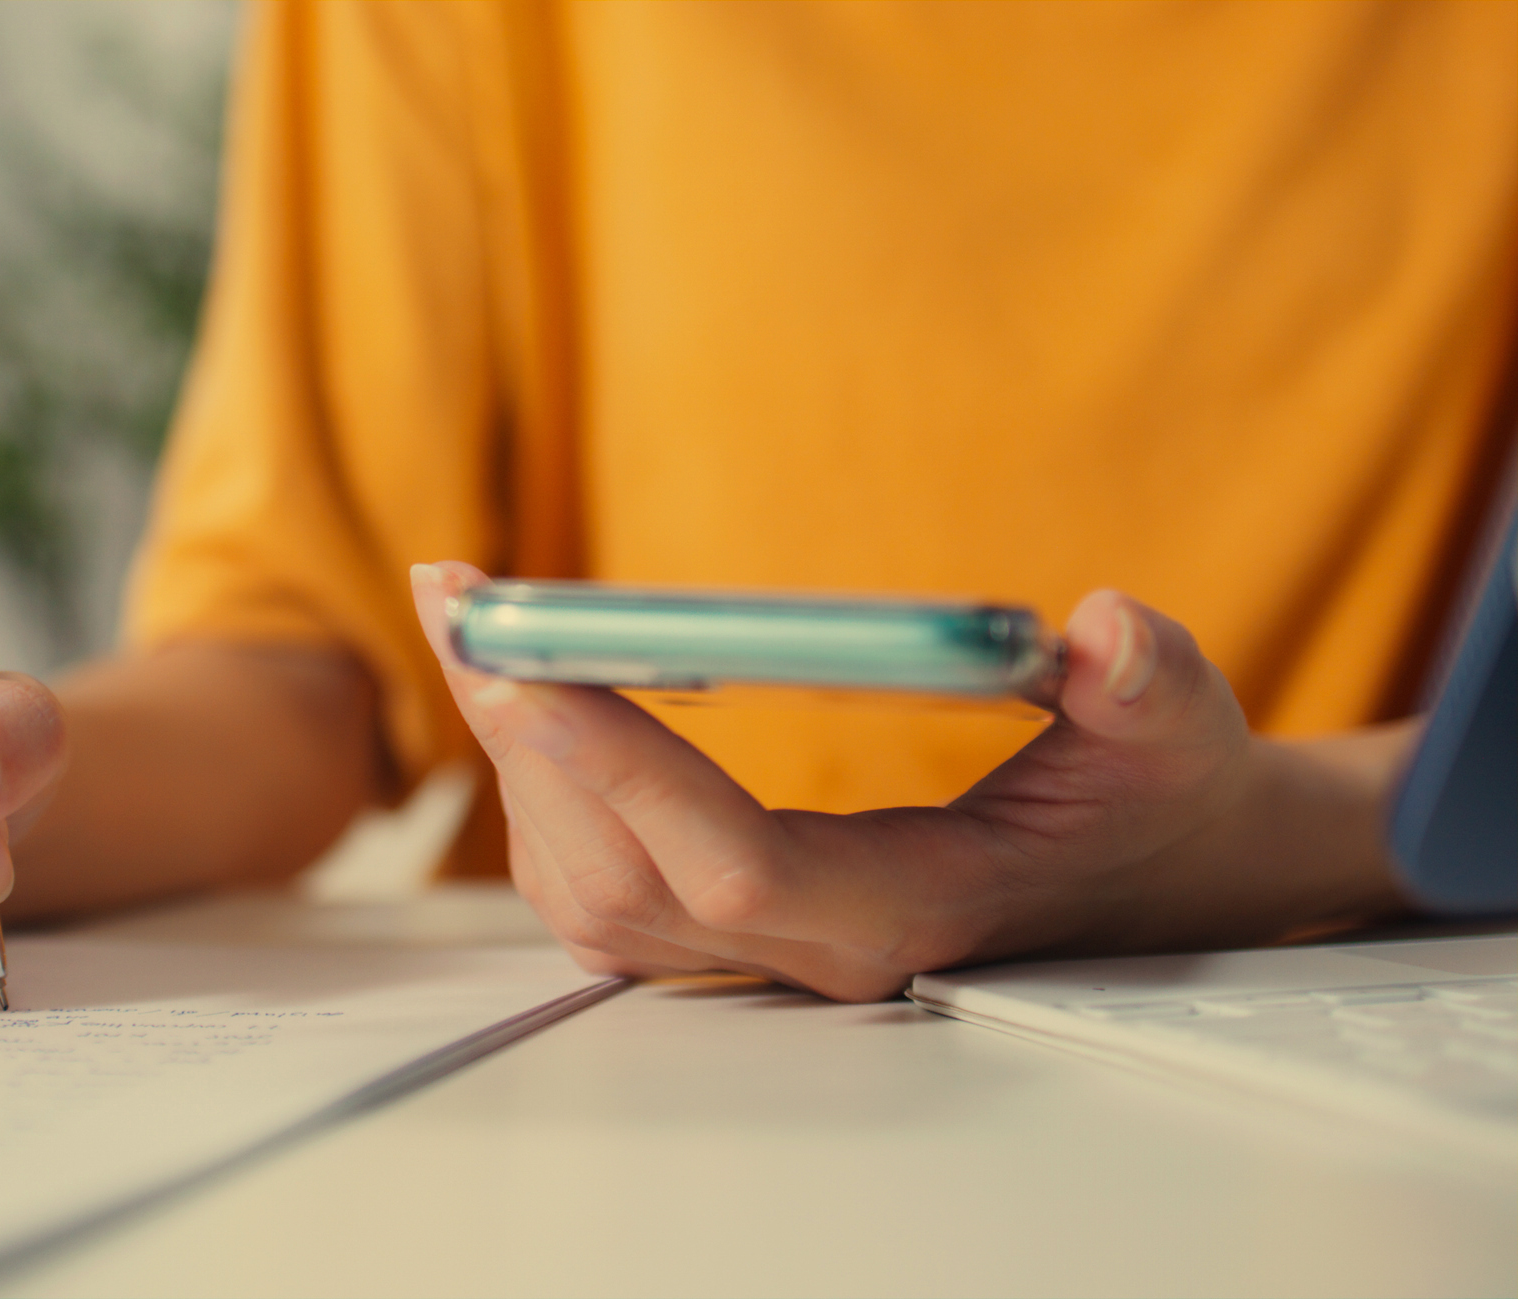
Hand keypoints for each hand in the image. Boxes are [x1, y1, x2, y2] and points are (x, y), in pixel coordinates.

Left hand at [412, 562, 1410, 1000]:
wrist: (1148, 870)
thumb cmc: (1149, 799)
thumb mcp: (1177, 732)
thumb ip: (1148, 690)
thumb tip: (1099, 635)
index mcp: (905, 913)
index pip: (728, 870)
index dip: (624, 771)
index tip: (534, 661)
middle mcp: (808, 952)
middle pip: (612, 875)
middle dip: (523, 733)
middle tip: (458, 596)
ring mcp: (753, 948)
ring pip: (578, 882)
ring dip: (510, 747)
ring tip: (464, 611)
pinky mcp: (720, 920)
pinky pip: (586, 872)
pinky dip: (535, 775)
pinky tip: (517, 678)